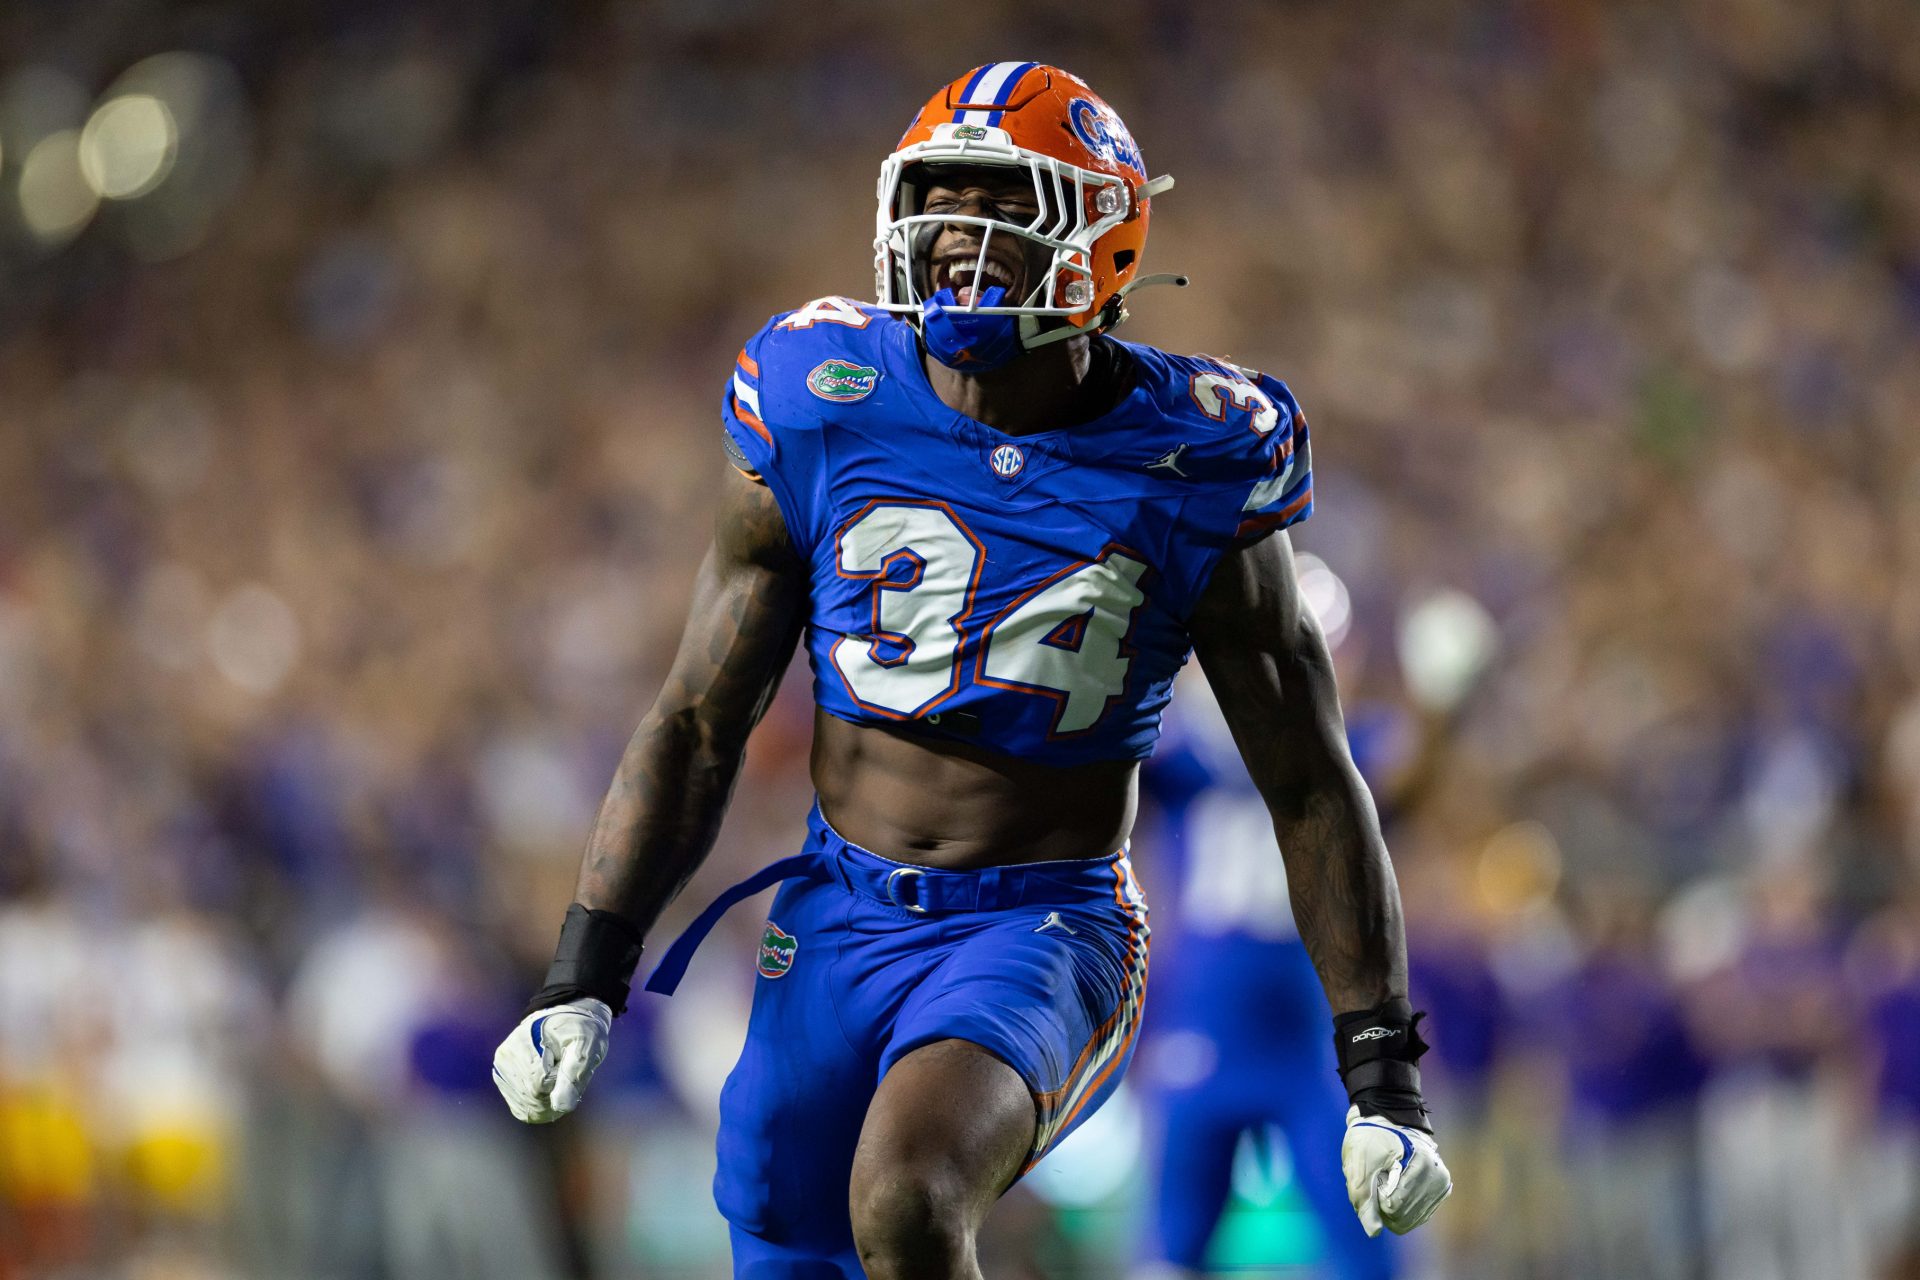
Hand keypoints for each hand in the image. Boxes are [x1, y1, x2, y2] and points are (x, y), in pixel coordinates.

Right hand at [492, 999, 611, 1122]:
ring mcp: (501, 1069)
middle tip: (565, 1073)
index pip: (540, 1087)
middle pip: (532, 1099)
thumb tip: (561, 1107)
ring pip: (527, 1107)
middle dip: (555, 1094)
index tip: (569, 1068)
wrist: (564, 1021)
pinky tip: (548, 1087)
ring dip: (548, 1100)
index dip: (561, 1085)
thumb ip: (574, 1076)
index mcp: (524, 1044)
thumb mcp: (586, 1047)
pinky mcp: (503, 1080)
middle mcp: (506, 1057)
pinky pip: (521, 1107)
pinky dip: (539, 1104)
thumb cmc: (579, 1031)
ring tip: (557, 1076)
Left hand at [1341, 1105, 1451, 1235]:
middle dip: (1384, 1203)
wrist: (1385, 1118)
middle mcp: (1438, 1177)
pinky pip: (1417, 1214)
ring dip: (1393, 1204)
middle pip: (1403, 1217)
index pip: (1393, 1207)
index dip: (1375, 1196)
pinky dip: (1403, 1205)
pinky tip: (1398, 1184)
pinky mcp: (1439, 1190)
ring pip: (1410, 1219)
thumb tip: (1374, 1233)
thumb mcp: (1359, 1164)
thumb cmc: (1370, 1137)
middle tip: (1379, 1175)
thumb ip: (1363, 1199)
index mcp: (1422, 1166)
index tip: (1375, 1172)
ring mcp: (1441, 1185)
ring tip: (1389, 1178)